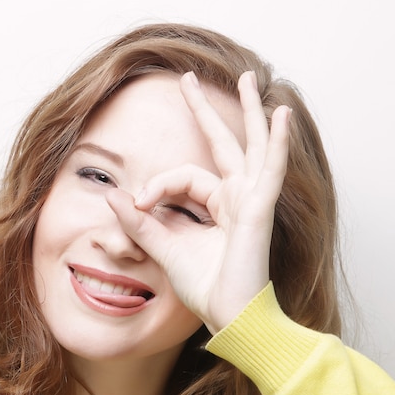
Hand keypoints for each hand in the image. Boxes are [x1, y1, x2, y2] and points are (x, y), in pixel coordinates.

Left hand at [106, 71, 290, 333]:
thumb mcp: (164, 248)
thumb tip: (113, 195)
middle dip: (205, 110)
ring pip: (250, 146)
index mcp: (216, 206)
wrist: (229, 316)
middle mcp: (235, 198)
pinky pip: (271, 170)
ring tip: (250, 78)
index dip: (156, 186)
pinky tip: (281, 114)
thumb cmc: (204, 287)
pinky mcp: (259, 211)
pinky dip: (277, 143)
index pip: (182, 177)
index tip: (136, 205)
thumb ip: (140, 222)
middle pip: (222, 144)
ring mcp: (251, 201)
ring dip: (249, 111)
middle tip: (190, 79)